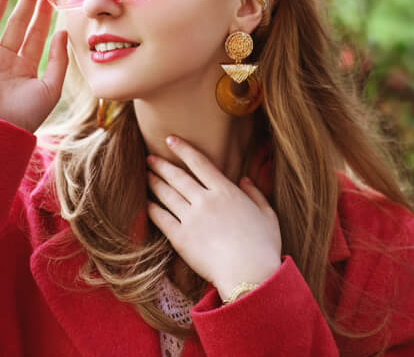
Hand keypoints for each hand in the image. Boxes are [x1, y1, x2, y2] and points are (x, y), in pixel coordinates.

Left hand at [146, 136, 281, 296]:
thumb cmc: (263, 246)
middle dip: (162, 165)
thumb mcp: (268, 215)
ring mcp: (191, 219)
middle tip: (150, 158)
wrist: (249, 274)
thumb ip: (256, 194)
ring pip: (167, 195)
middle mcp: (205, 200)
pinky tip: (146, 203)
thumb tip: (245, 180)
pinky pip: (161, 218)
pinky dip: (152, 208)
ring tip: (146, 175)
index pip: (200, 163)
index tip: (170, 140)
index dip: (183, 149)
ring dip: (155, 182)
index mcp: (226, 191)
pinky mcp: (180, 238)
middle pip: (178, 177)